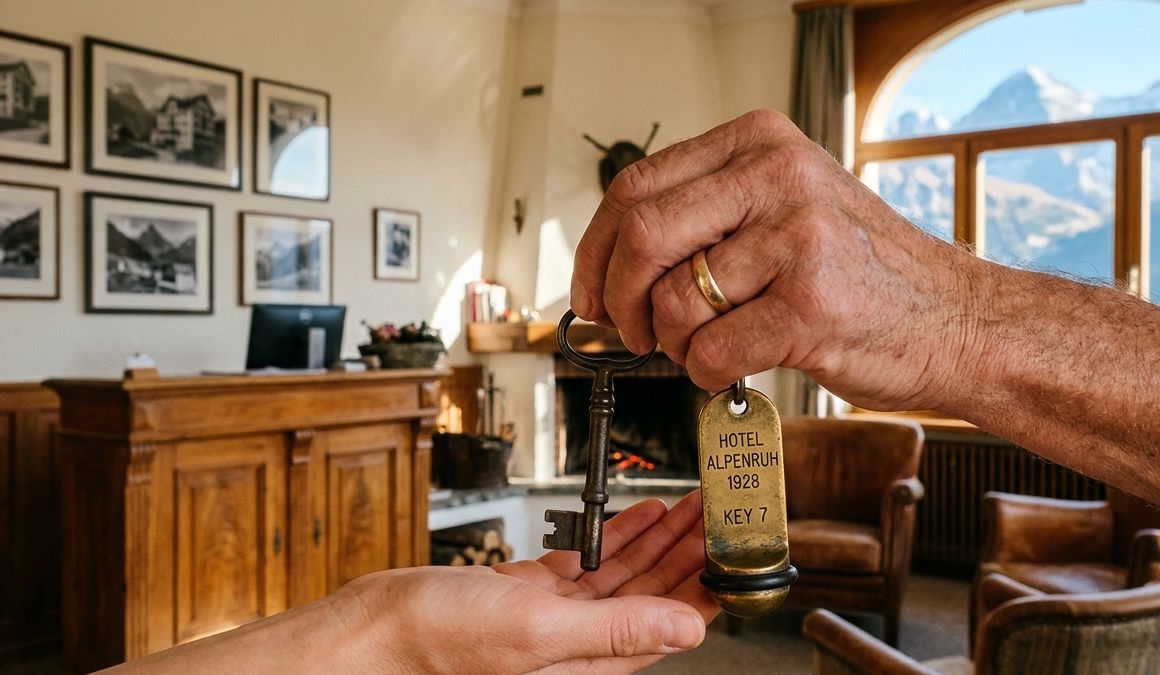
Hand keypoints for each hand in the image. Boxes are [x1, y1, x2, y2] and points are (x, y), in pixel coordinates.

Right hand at [342, 490, 715, 673]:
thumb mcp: (540, 631)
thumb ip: (617, 630)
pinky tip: (639, 516)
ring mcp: (556, 616)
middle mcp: (580, 643)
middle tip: (719, 515)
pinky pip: (589, 562)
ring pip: (626, 574)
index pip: (670, 625)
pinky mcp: (532, 593)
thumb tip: (690, 629)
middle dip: (691, 552)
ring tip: (692, 506)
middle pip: (655, 594)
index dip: (707, 588)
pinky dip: (617, 535)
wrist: (380, 625)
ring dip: (661, 538)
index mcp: (591, 663)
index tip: (734, 552)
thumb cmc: (442, 641)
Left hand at [570, 109, 981, 411]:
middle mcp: (777, 178)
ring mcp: (797, 239)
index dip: (594, 249)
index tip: (588, 292)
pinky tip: (740, 365)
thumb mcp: (787, 206)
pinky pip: (711, 352)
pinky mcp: (810, 306)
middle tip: (632, 331)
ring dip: (675, 344)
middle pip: (641, 237)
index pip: (635, 187)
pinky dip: (709, 374)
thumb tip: (611, 263)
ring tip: (709, 346)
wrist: (957, 320)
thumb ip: (708, 214)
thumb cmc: (862, 272)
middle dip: (620, 299)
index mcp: (760, 143)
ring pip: (675, 303)